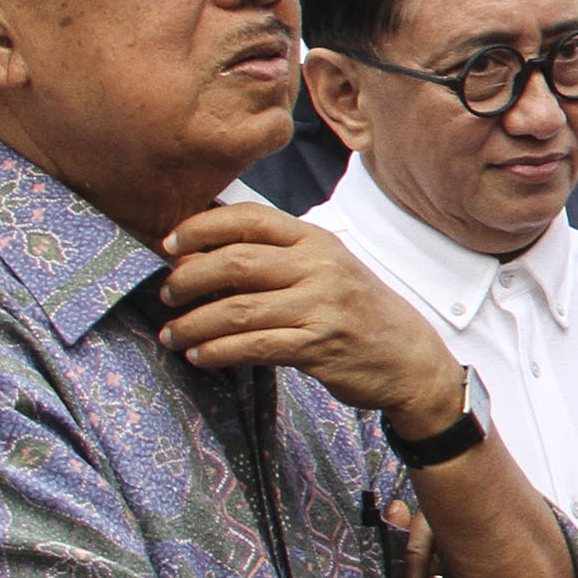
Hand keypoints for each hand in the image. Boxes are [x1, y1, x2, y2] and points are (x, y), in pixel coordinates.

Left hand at [158, 207, 470, 425]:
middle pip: (235, 262)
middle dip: (188, 279)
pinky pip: (253, 346)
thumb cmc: (360, 313)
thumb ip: (280, 259)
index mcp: (318, 240)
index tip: (170, 244)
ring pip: (237, 309)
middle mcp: (320, 267)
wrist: (411, 360)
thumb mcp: (328, 271)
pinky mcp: (319, 345)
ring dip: (193, 324)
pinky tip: (200, 356)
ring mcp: (321, 306)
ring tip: (172, 334)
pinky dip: (217, 352)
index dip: (201, 227)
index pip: (250, 218)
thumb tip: (205, 257)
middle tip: (167, 295)